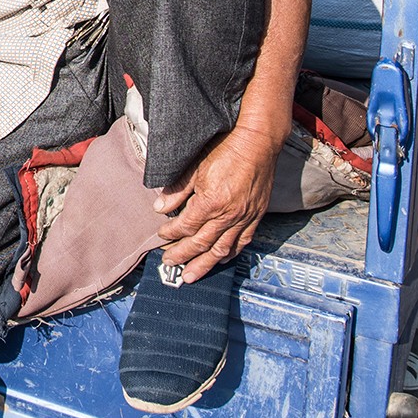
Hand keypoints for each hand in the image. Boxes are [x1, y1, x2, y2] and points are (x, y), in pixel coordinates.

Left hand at [155, 125, 279, 281]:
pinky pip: (242, 242)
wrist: (257, 142)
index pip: (186, 226)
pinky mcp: (256, 216)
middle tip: (169, 263)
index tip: (161, 235)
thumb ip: (177, 190)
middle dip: (183, 255)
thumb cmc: (225, 150)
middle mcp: (229, 215)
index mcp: (211, 202)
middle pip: (201, 243)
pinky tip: (220, 260)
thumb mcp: (194, 166)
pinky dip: (229, 254)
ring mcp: (244, 218)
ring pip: (222, 249)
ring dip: (205, 264)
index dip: (171, 233)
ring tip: (191, 275)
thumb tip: (160, 208)